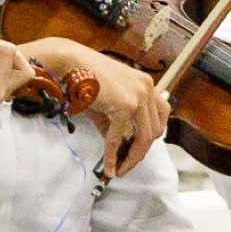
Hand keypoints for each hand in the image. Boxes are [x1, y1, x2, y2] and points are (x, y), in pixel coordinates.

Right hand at [35, 39, 167, 178]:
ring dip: (131, 158)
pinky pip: (120, 137)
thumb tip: (116, 145)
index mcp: (145, 84)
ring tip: (119, 169)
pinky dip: (113, 155)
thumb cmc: (83, 76)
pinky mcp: (125, 105)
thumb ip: (114, 122)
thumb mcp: (106, 100)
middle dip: (140, 152)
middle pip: (154, 130)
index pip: (160, 116)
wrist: (70, 62)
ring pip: (144, 138)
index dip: (151, 135)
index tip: (138, 149)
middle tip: (126, 165)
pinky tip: (109, 166)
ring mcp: (138, 96)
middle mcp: (147, 89)